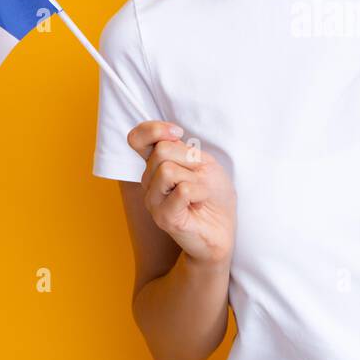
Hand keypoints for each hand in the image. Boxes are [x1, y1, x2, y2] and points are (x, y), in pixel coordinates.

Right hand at [127, 121, 236, 267]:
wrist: (223, 229)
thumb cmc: (213, 195)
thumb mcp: (203, 162)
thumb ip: (182, 148)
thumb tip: (169, 135)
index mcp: (155, 166)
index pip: (136, 138)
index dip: (153, 129)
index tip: (178, 132)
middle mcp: (148, 183)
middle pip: (161, 151)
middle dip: (190, 160)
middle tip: (200, 179)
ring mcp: (153, 201)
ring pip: (168, 170)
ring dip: (196, 178)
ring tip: (200, 194)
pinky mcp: (164, 217)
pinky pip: (182, 190)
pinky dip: (200, 192)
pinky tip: (200, 203)